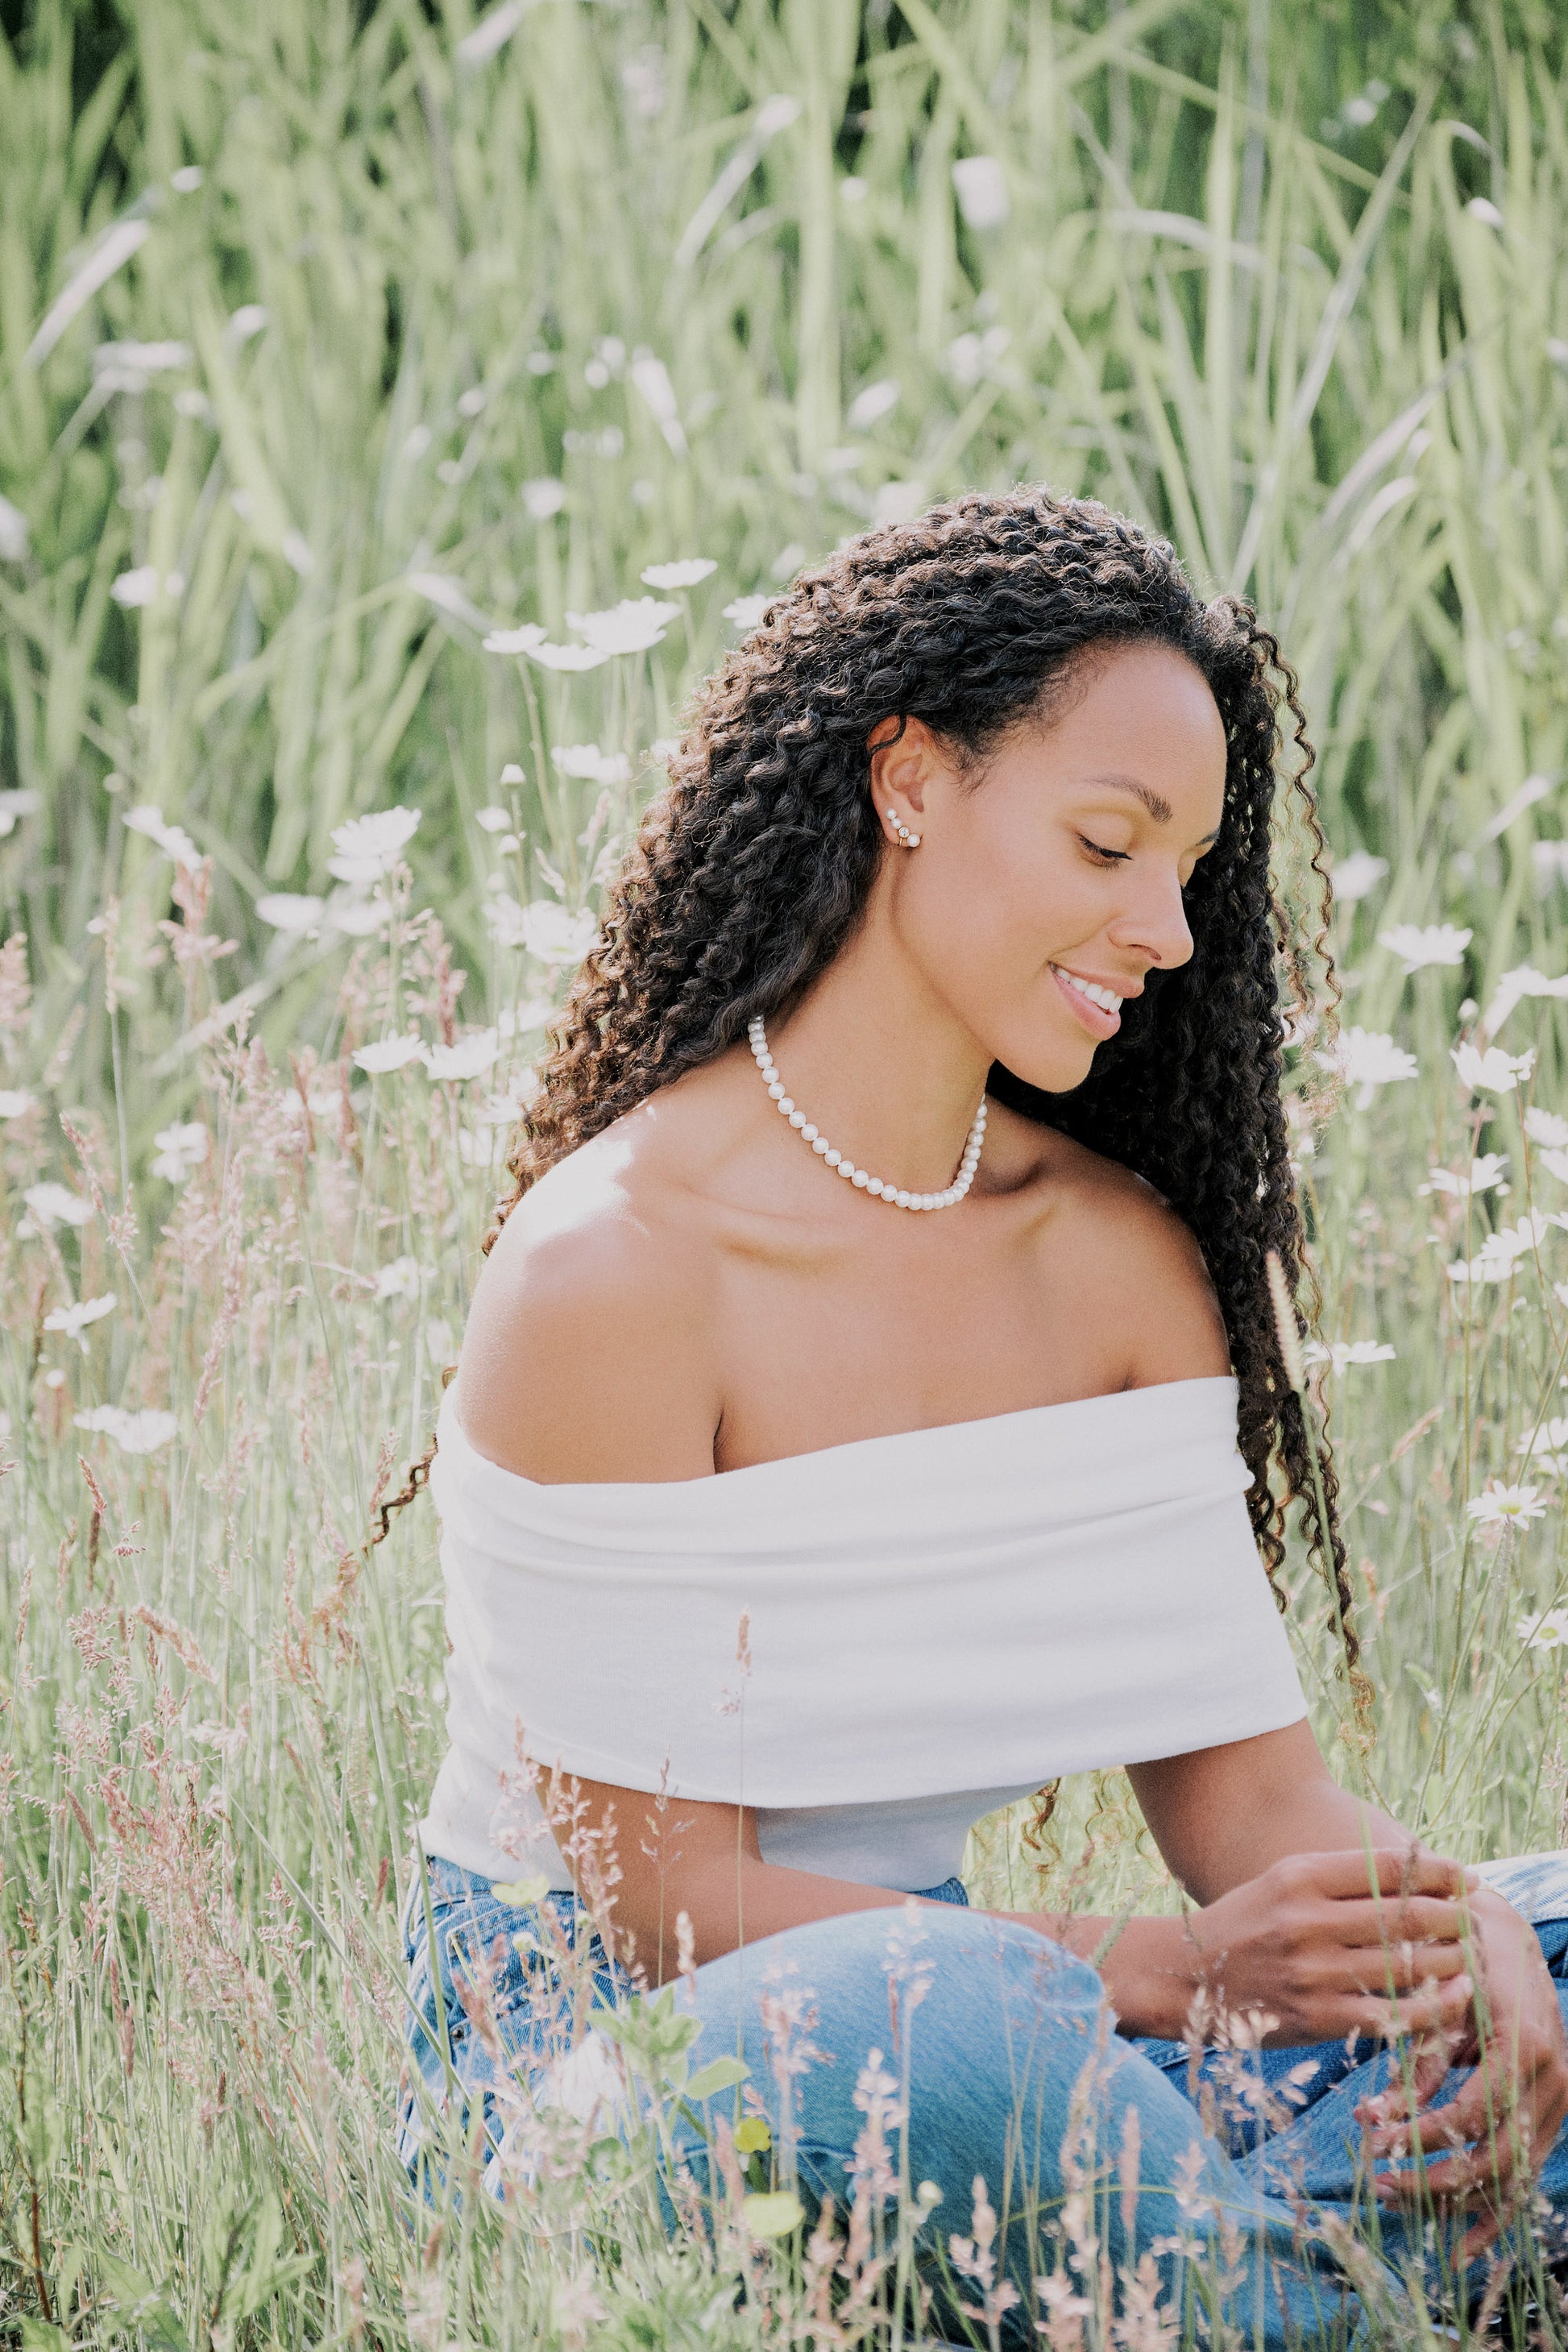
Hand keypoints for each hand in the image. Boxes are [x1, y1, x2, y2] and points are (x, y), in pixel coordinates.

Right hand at [1180, 1849, 1476, 2047]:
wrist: (1184, 1977)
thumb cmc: (1243, 1925)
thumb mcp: (1282, 1882)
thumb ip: (1340, 1878)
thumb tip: (1416, 1877)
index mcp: (1300, 1877)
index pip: (1388, 1868)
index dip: (1439, 1871)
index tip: (1467, 1877)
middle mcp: (1308, 1920)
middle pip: (1405, 1915)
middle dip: (1453, 1917)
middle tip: (1473, 1920)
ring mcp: (1313, 1971)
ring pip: (1406, 1964)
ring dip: (1450, 1962)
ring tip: (1468, 1958)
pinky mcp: (1318, 2017)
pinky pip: (1392, 2014)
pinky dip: (1431, 2008)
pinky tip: (1452, 2000)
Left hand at [1357, 1886, 1567, 2258]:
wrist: (1507, 1938)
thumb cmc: (1461, 1963)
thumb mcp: (1434, 2006)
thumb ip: (1412, 2063)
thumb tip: (1370, 2118)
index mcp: (1523, 2045)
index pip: (1473, 2113)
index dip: (1423, 2137)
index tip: (1374, 2142)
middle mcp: (1553, 2079)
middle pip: (1498, 2156)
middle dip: (1436, 2179)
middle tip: (1381, 2185)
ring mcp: (1559, 2101)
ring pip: (1515, 2175)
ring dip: (1459, 2202)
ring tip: (1404, 2207)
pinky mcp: (1552, 2114)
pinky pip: (1526, 2171)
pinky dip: (1494, 2209)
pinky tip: (1462, 2243)